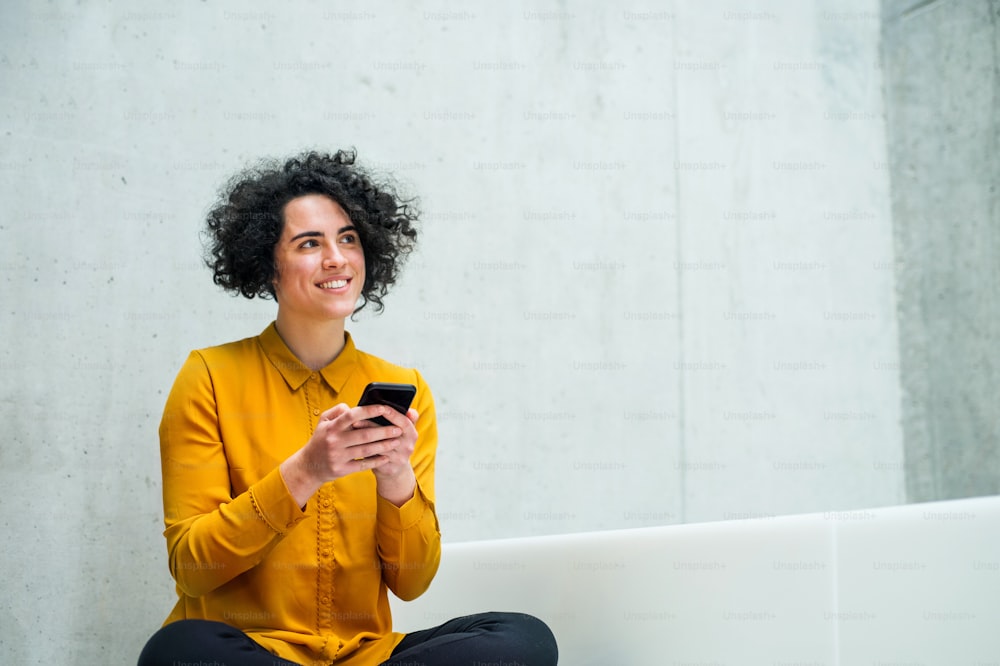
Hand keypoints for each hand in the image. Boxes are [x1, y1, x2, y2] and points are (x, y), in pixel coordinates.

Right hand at [280, 403, 414, 505]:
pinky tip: (386, 457)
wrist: (309, 466)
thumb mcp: (323, 422)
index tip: (384, 408)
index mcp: (331, 427)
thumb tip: (353, 406)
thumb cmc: (321, 440)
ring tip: (396, 441)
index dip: (369, 411)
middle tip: (398, 428)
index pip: (352, 415)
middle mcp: (334, 441)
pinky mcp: (342, 469)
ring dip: (383, 446)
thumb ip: (337, 411)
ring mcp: (338, 456)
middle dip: (383, 431)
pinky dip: (376, 461)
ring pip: (366, 450)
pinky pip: (363, 465)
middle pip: (364, 435)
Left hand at [354, 406, 419, 505]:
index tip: (380, 407)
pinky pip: (374, 458)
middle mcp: (408, 446)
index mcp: (412, 434)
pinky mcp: (389, 468)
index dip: (392, 414)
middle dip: (372, 425)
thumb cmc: (395, 442)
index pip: (404, 421)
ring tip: (352, 430)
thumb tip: (407, 408)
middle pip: (389, 433)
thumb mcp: (403, 430)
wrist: (395, 469)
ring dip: (364, 438)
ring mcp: (399, 458)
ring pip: (379, 446)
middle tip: (356, 419)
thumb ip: (403, 417)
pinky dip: (363, 449)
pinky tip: (353, 443)